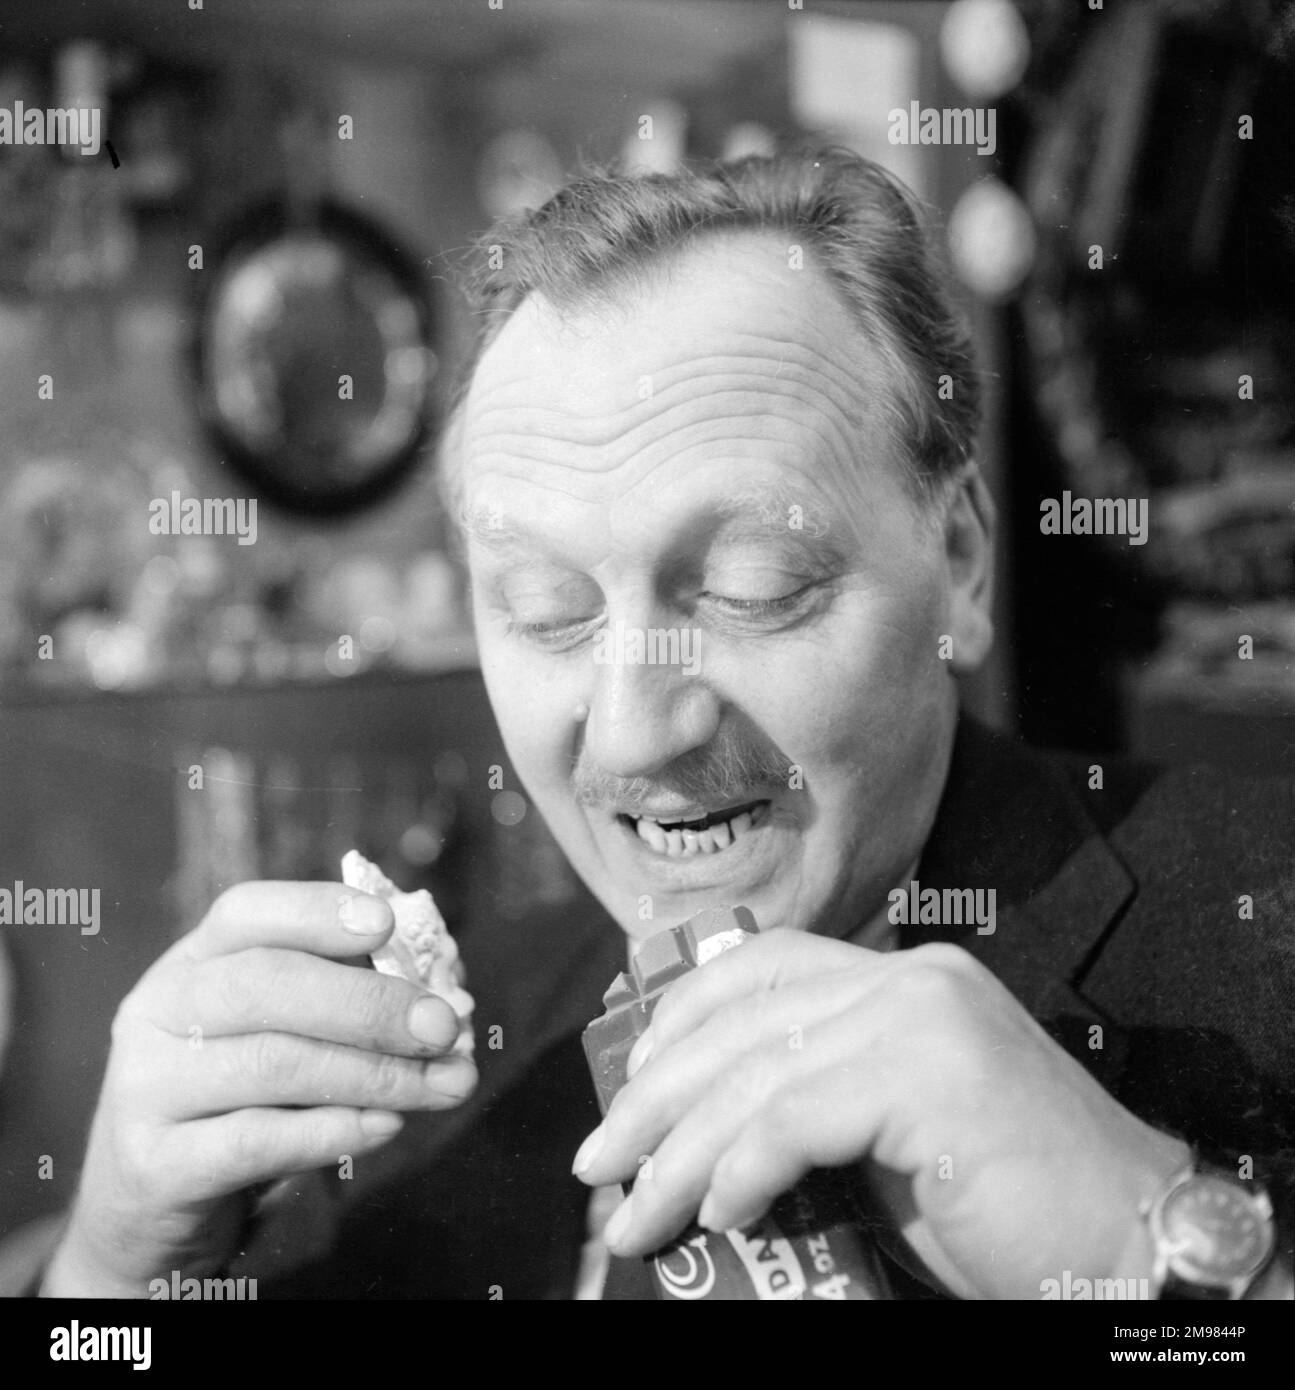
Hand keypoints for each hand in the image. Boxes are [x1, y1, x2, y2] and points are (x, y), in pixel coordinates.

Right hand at [44, 881, 475, 1296]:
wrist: (154, 1205)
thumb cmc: (243, 1099)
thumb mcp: (287, 1035)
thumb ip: (350, 1003)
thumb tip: (444, 991)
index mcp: (195, 961)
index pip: (246, 912)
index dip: (318, 912)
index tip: (389, 924)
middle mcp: (159, 1011)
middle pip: (265, 984)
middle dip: (368, 1003)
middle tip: (443, 1026)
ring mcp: (147, 1088)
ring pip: (271, 1064)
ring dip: (374, 1073)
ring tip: (444, 1084)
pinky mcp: (156, 1166)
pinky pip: (254, 1141)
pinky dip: (333, 1131)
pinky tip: (387, 1126)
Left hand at [573, 931, 1188, 1298]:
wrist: (1129, 1248)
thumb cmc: (1006, 1210)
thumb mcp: (887, 1144)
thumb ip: (811, 1114)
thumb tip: (699, 1147)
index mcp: (902, 979)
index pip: (764, 965)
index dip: (683, 1017)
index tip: (630, 1084)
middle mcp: (909, 979)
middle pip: (742, 1018)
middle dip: (653, 1095)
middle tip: (598, 1162)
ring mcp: (922, 1016)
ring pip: (756, 1071)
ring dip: (678, 1152)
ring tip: (634, 1215)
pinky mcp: (930, 1072)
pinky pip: (795, 1116)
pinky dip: (740, 1169)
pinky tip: (718, 1215)